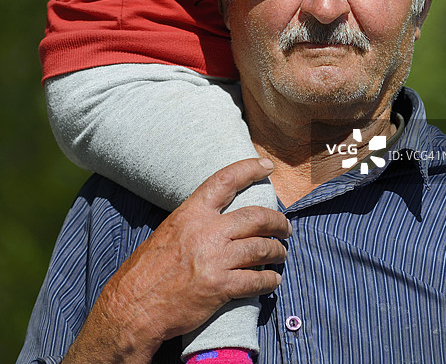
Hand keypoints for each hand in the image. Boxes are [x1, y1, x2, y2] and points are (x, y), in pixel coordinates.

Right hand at [63, 159, 290, 363]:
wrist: (133, 307)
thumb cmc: (148, 270)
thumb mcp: (169, 231)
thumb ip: (196, 221)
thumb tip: (221, 217)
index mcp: (191, 213)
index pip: (226, 180)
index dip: (250, 168)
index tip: (267, 166)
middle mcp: (207, 231)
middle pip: (256, 217)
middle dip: (278, 221)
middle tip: (285, 226)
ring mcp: (215, 260)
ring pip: (262, 248)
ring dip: (278, 251)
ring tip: (281, 253)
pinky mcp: (220, 288)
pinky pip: (257, 281)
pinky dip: (270, 281)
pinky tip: (272, 281)